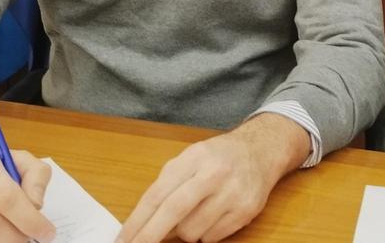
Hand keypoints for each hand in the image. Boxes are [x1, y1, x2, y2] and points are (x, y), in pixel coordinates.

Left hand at [116, 112, 308, 242]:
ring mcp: (233, 193)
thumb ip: (167, 185)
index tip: (122, 240)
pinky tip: (214, 213)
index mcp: (195, 157)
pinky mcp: (246, 210)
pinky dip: (206, 232)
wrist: (262, 150)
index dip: (137, 221)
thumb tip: (142, 224)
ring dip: (186, 231)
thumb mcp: (190, 159)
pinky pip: (212, 238)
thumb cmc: (219, 157)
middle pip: (174, 212)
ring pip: (192, 231)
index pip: (159, 193)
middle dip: (150, 236)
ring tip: (197, 212)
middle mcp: (215, 173)